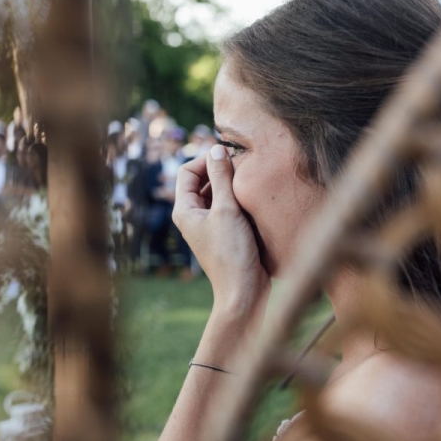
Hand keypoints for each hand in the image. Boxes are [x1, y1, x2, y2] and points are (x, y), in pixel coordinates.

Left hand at [173, 145, 270, 330]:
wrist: (244, 292)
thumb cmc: (232, 253)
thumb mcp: (227, 210)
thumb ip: (222, 177)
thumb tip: (217, 148)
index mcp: (184, 210)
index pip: (187, 171)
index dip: (206, 159)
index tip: (229, 156)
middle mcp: (193, 216)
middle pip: (202, 180)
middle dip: (221, 171)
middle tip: (244, 167)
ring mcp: (210, 224)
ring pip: (218, 193)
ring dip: (233, 185)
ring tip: (251, 182)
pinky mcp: (226, 232)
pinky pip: (230, 206)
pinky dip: (240, 199)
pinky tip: (255, 200)